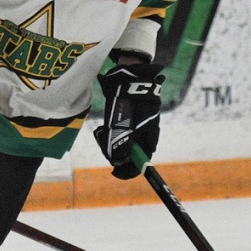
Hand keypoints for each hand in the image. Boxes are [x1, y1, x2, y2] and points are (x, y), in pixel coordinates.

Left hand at [93, 61, 163, 179]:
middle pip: (128, 154)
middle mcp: (144, 135)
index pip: (141, 163)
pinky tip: (104, 125)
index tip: (114, 172)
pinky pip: (119, 131)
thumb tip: (117, 163)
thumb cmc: (129, 104)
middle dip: (114, 152)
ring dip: (109, 141)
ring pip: (121, 142)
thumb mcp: (123, 128)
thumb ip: (121, 147)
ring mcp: (137, 126)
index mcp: (149, 140)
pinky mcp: (129, 118)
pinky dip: (110, 131)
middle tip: (102, 142)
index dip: (128, 170)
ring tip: (101, 131)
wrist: (130, 78)